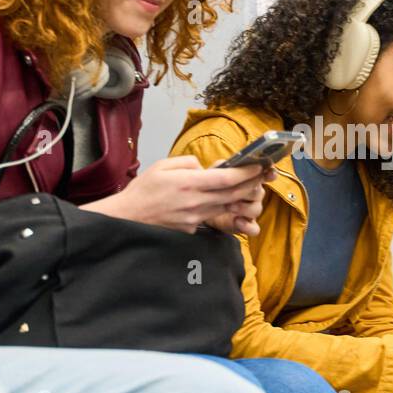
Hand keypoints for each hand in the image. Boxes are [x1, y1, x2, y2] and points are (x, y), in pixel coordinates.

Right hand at [80, 156, 267, 232]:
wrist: (128, 219)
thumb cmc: (143, 191)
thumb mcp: (163, 166)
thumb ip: (187, 162)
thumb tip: (205, 167)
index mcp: (189, 183)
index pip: (227, 178)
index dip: (247, 172)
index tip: (259, 165)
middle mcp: (196, 202)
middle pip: (233, 193)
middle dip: (252, 183)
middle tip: (264, 175)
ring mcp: (195, 218)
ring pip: (227, 206)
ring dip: (241, 196)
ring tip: (252, 186)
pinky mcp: (193, 229)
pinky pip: (212, 215)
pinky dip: (221, 207)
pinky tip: (226, 200)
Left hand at [204, 163, 274, 235]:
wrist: (205, 210)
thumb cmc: (213, 189)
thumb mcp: (212, 175)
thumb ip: (217, 167)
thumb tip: (209, 161)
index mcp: (249, 180)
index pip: (264, 175)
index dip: (269, 174)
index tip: (270, 174)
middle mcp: (254, 195)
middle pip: (259, 192)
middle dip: (247, 192)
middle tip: (233, 193)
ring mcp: (251, 211)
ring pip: (257, 209)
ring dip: (245, 208)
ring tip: (230, 207)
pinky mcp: (247, 225)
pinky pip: (254, 228)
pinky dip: (247, 226)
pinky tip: (238, 222)